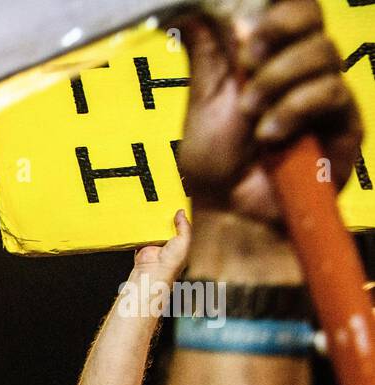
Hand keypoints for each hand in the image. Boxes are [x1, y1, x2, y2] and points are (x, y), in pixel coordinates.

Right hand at [134, 209, 191, 277]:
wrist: (153, 271)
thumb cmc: (171, 263)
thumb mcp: (185, 240)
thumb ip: (184, 226)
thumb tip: (181, 212)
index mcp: (180, 243)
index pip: (181, 226)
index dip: (181, 216)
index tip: (178, 206)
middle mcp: (167, 243)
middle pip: (167, 225)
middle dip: (166, 217)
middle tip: (165, 206)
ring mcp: (155, 243)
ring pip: (155, 228)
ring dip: (154, 222)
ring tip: (154, 212)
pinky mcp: (143, 244)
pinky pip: (142, 233)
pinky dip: (142, 229)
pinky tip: (144, 222)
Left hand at [178, 1, 360, 223]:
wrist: (232, 213)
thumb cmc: (216, 163)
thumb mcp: (203, 103)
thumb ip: (207, 56)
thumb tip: (190, 12)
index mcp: (268, 56)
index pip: (291, 7)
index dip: (276, 7)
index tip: (241, 28)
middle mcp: (302, 68)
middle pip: (313, 17)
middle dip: (276, 31)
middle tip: (247, 57)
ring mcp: (325, 92)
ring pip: (322, 53)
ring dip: (276, 80)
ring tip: (249, 113)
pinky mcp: (344, 121)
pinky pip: (330, 93)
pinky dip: (293, 109)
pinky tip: (270, 135)